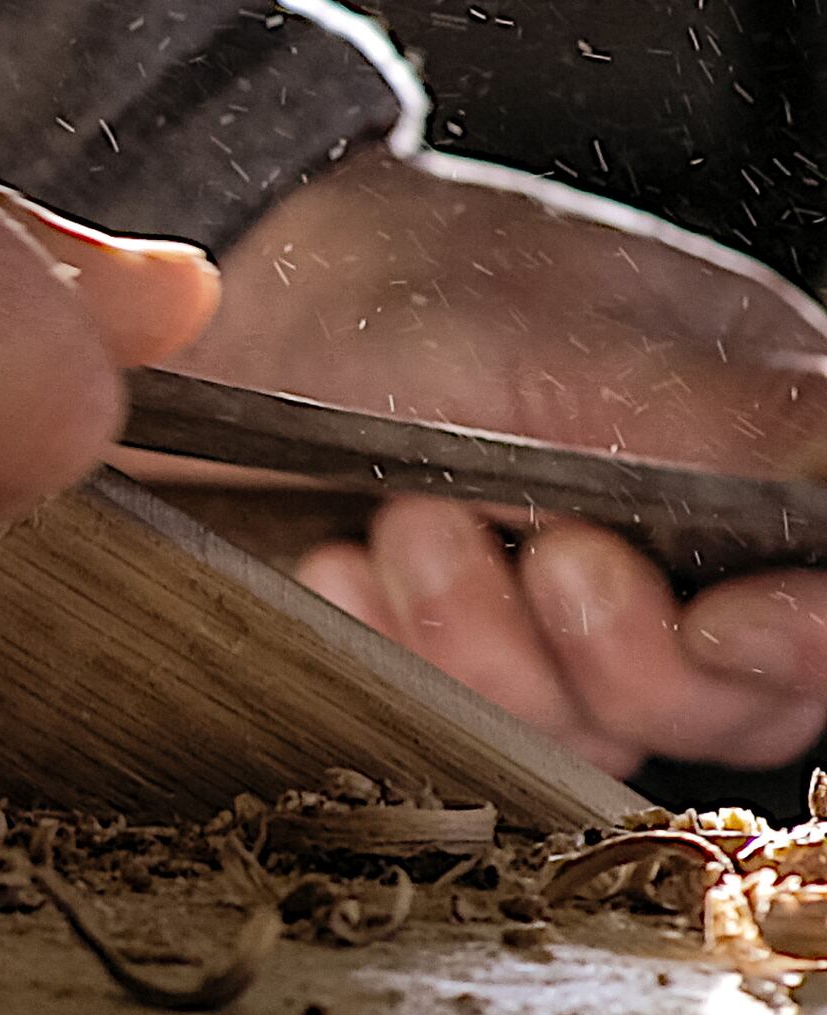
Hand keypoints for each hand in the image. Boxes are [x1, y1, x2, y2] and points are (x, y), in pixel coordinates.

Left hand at [176, 146, 826, 774]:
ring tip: (412, 522)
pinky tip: (344, 568)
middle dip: (620, 649)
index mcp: (761, 463)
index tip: (719, 625)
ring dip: (485, 637)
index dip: (792, 644)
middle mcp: (683, 557)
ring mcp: (563, 621)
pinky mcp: (454, 656)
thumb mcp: (588, 347)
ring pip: (583, 729)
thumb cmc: (423, 284)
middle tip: (547, 548)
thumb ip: (744, 430)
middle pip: (721, 704)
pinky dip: (400, 656)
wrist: (246, 296)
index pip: (823, 613)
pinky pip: (458, 723)